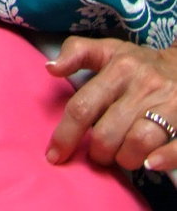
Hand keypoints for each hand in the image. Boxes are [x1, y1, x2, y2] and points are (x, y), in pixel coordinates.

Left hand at [46, 35, 176, 171]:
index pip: (83, 106)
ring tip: (122, 157)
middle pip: (107, 132)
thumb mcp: (107, 49)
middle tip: (98, 153)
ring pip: (138, 142)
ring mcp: (167, 103)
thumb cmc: (138, 62)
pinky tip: (150, 164)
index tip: (54, 155)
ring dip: (124, 159)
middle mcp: (142, 85)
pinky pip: (176, 148)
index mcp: (118, 68)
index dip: (65, 135)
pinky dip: (162, 159)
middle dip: (97, 152)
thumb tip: (50, 68)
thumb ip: (77, 52)